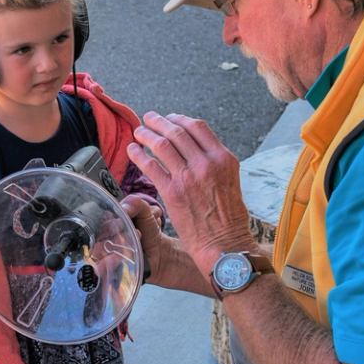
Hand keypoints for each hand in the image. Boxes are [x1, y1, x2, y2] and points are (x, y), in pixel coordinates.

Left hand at [128, 112, 253, 278]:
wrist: (225, 245)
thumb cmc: (229, 217)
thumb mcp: (230, 180)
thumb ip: (213, 162)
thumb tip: (192, 149)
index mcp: (223, 158)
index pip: (197, 126)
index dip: (179, 118)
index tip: (170, 118)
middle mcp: (206, 163)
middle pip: (177, 131)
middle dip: (159, 121)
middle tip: (149, 118)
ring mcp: (188, 177)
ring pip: (161, 144)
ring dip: (146, 134)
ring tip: (139, 131)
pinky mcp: (172, 192)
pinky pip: (150, 166)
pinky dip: (139, 155)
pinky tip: (132, 151)